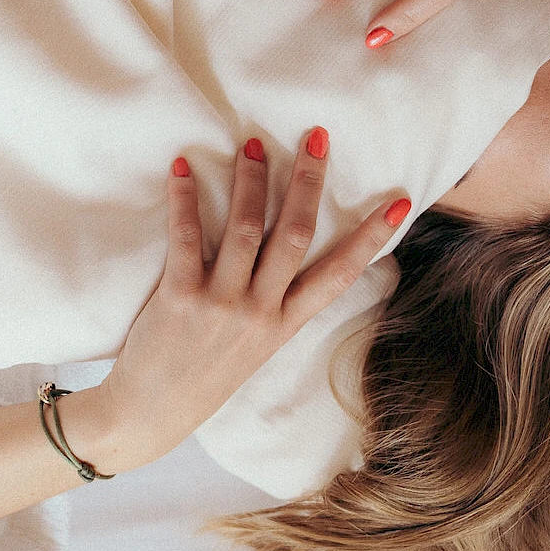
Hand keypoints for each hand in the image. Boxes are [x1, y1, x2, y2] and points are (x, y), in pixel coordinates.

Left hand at [72, 131, 409, 473]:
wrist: (152, 413)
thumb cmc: (204, 375)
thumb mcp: (255, 347)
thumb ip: (273, 304)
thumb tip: (286, 252)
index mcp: (285, 325)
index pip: (340, 275)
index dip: (371, 237)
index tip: (398, 203)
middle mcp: (260, 313)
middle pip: (294, 236)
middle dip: (307, 182)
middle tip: (315, 137)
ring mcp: (222, 305)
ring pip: (246, 230)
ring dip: (250, 181)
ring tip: (252, 144)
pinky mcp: (181, 298)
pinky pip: (187, 238)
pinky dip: (184, 199)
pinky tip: (182, 168)